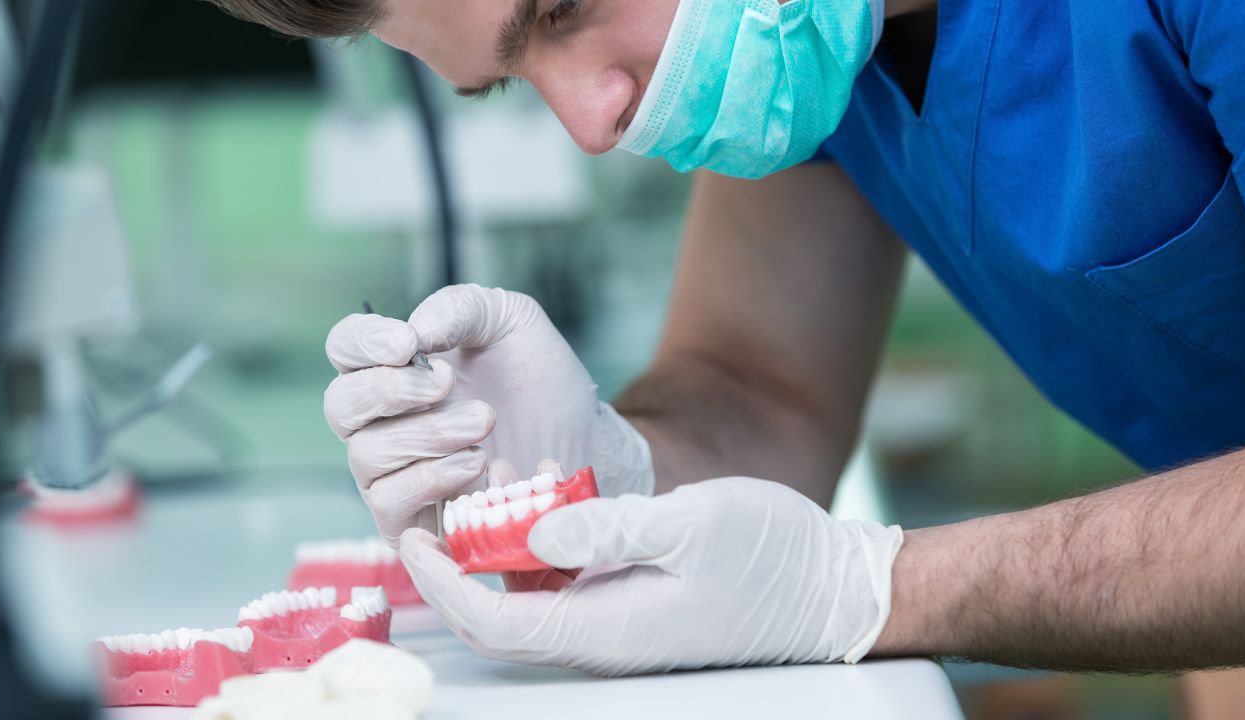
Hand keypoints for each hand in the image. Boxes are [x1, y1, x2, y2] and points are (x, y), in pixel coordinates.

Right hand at [324, 284, 653, 544]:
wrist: (583, 436)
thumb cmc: (538, 378)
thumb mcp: (508, 320)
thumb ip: (458, 309)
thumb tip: (413, 331)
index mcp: (393, 365)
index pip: (345, 347)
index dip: (364, 342)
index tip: (408, 344)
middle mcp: (380, 419)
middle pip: (340, 405)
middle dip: (391, 390)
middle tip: (449, 383)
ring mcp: (390, 472)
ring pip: (366, 455)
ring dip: (426, 434)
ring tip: (484, 422)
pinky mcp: (412, 519)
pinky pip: (389, 504)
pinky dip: (430, 479)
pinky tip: (476, 463)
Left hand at [398, 477, 903, 675]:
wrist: (830, 588)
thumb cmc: (771, 558)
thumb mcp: (690, 525)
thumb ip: (608, 527)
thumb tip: (535, 527)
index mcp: (609, 629)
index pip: (498, 624)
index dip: (445, 586)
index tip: (413, 538)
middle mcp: (604, 637)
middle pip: (502, 622)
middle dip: (454, 575)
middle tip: (428, 516)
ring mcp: (619, 624)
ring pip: (530, 604)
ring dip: (493, 559)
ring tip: (475, 496)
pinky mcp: (634, 606)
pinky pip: (564, 590)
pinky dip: (535, 554)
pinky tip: (534, 506)